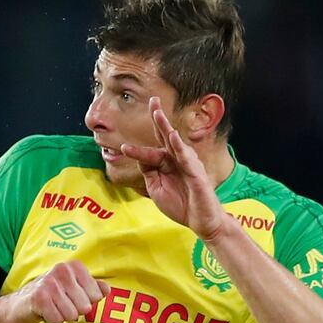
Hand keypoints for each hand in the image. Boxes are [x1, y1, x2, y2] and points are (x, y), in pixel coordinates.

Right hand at [0, 260, 109, 322]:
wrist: (16, 306)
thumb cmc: (48, 297)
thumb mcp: (72, 290)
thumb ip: (92, 288)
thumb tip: (107, 289)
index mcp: (73, 266)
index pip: (96, 295)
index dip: (84, 302)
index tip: (70, 298)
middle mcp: (62, 270)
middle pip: (85, 306)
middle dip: (73, 311)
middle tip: (58, 304)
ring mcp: (49, 282)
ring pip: (72, 314)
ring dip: (61, 316)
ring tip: (50, 308)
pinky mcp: (39, 297)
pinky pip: (58, 319)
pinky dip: (51, 320)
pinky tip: (43, 312)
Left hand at [121, 96, 226, 240]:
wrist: (200, 222)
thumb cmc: (180, 205)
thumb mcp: (156, 188)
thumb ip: (148, 172)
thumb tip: (140, 156)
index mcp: (168, 163)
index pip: (151, 152)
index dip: (137, 150)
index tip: (123, 148)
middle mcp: (178, 159)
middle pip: (166, 135)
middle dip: (159, 118)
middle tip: (153, 100)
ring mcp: (188, 164)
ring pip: (175, 142)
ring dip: (165, 127)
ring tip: (157, 113)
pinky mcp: (196, 173)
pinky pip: (187, 158)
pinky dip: (179, 147)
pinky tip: (172, 136)